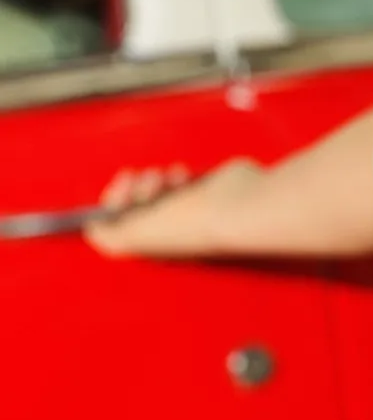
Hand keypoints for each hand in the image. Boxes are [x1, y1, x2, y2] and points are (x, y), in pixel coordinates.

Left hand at [85, 159, 263, 257]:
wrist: (235, 205)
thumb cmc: (190, 224)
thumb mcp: (136, 235)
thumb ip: (108, 235)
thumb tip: (91, 228)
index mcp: (152, 245)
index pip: (120, 223)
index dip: (115, 201)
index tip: (122, 188)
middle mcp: (168, 230)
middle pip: (136, 202)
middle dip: (137, 186)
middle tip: (149, 182)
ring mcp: (187, 209)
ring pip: (157, 186)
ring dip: (157, 178)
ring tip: (169, 180)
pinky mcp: (204, 191)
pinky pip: (179, 177)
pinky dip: (177, 174)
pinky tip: (184, 178)